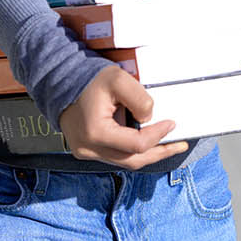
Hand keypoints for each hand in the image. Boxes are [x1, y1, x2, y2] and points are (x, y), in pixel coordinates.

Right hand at [59, 65, 189, 169]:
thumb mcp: (118, 79)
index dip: (158, 135)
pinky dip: (133, 150)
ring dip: (147, 153)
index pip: (136, 145)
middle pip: (132, 161)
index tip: (172, 123)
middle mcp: (89, 149)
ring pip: (124, 161)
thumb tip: (149, 118)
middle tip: (179, 145)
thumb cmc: (89, 78)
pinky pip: (115, 155)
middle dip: (159, 153)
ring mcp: (85, 152)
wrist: (61, 80)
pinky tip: (147, 141)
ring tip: (168, 145)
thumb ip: (139, 99)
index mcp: (96, 133)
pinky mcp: (86, 150)